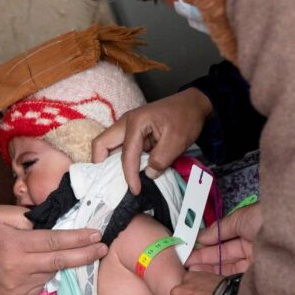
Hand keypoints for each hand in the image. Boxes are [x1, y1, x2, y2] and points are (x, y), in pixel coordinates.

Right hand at [0, 205, 106, 294]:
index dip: (77, 238)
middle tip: (103, 248)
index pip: (53, 241)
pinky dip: (45, 275)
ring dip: (61, 263)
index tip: (95, 234)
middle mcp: (17, 268)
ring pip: (51, 274)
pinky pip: (41, 285)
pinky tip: (36, 267)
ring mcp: (18, 287)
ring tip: (62, 253)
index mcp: (14, 244)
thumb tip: (51, 220)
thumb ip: (25, 215)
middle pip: (59, 261)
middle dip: (85, 255)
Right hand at [91, 87, 211, 194]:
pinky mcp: (132, 132)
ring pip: (107, 145)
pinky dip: (121, 160)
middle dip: (102, 165)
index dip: (129, 175)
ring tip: (119, 180)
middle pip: (101, 144)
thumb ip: (161, 159)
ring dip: (110, 163)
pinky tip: (130, 172)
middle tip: (111, 183)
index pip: (126, 154)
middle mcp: (126, 123)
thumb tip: (148, 174)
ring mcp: (127, 127)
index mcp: (136, 122)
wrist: (193, 104)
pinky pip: (119, 147)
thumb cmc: (186, 118)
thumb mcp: (178, 140)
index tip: (135, 190)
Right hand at [187, 203, 261, 274]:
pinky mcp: (256, 275)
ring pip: (228, 266)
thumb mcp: (238, 219)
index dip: (207, 244)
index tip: (191, 247)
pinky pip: (235, 276)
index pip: (224, 239)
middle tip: (186, 261)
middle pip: (224, 254)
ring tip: (190, 269)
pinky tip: (205, 276)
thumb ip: (218, 230)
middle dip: (204, 258)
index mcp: (249, 229)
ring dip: (209, 268)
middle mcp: (252, 246)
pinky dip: (219, 276)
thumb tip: (200, 237)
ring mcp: (254, 261)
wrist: (286, 234)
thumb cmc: (262, 219)